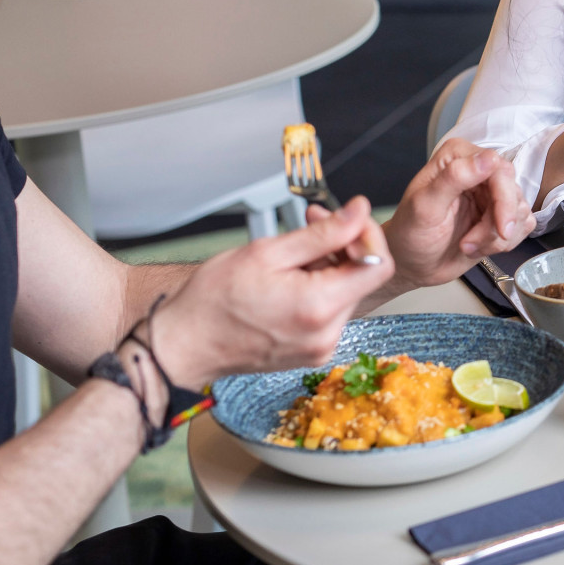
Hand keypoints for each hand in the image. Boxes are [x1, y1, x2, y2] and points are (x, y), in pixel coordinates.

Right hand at [151, 196, 395, 384]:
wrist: (184, 344)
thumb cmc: (213, 300)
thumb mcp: (268, 251)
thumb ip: (323, 232)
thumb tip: (359, 212)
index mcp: (319, 307)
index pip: (379, 265)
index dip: (367, 235)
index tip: (346, 220)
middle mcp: (327, 333)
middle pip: (361, 278)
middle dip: (342, 246)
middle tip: (310, 224)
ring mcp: (321, 347)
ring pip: (346, 293)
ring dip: (328, 268)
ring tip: (289, 258)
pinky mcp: (312, 352)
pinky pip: (330, 312)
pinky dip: (318, 290)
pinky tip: (288, 282)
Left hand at [383, 139, 534, 284]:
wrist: (412, 264)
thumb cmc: (410, 234)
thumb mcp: (425, 207)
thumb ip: (454, 178)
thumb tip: (488, 158)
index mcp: (458, 157)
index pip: (498, 168)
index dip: (504, 197)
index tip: (500, 226)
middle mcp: (478, 170)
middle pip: (513, 190)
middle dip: (498, 223)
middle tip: (473, 243)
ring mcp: (491, 193)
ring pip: (520, 210)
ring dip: (496, 237)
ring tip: (467, 244)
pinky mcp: (501, 215)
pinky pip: (523, 226)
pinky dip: (503, 244)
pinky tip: (478, 247)